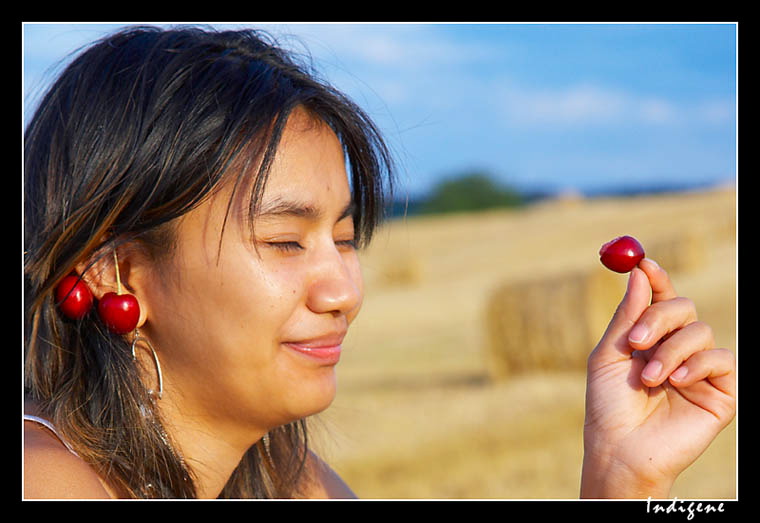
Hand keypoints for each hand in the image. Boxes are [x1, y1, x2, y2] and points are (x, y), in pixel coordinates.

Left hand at [580, 258, 735, 498]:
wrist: (620, 448)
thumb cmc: (609, 405)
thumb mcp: (610, 354)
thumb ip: (627, 315)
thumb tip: (638, 272)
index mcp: (650, 338)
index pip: (660, 299)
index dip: (656, 278)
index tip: (643, 262)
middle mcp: (677, 349)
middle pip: (683, 307)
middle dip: (658, 317)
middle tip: (636, 340)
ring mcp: (700, 370)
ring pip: (700, 331)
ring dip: (670, 351)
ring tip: (649, 379)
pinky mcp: (721, 391)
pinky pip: (721, 358)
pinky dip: (696, 364)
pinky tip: (676, 382)